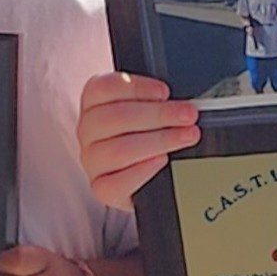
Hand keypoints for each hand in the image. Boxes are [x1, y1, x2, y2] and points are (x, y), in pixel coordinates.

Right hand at [77, 73, 199, 210]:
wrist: (147, 174)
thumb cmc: (148, 132)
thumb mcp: (150, 108)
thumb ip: (158, 99)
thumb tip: (180, 100)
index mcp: (94, 101)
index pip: (105, 88)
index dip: (137, 88)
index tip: (165, 92)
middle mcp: (88, 129)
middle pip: (116, 117)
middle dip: (158, 115)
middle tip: (188, 115)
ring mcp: (92, 160)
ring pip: (118, 150)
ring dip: (159, 141)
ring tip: (186, 137)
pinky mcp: (101, 187)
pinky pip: (117, 182)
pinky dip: (143, 170)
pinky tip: (162, 160)